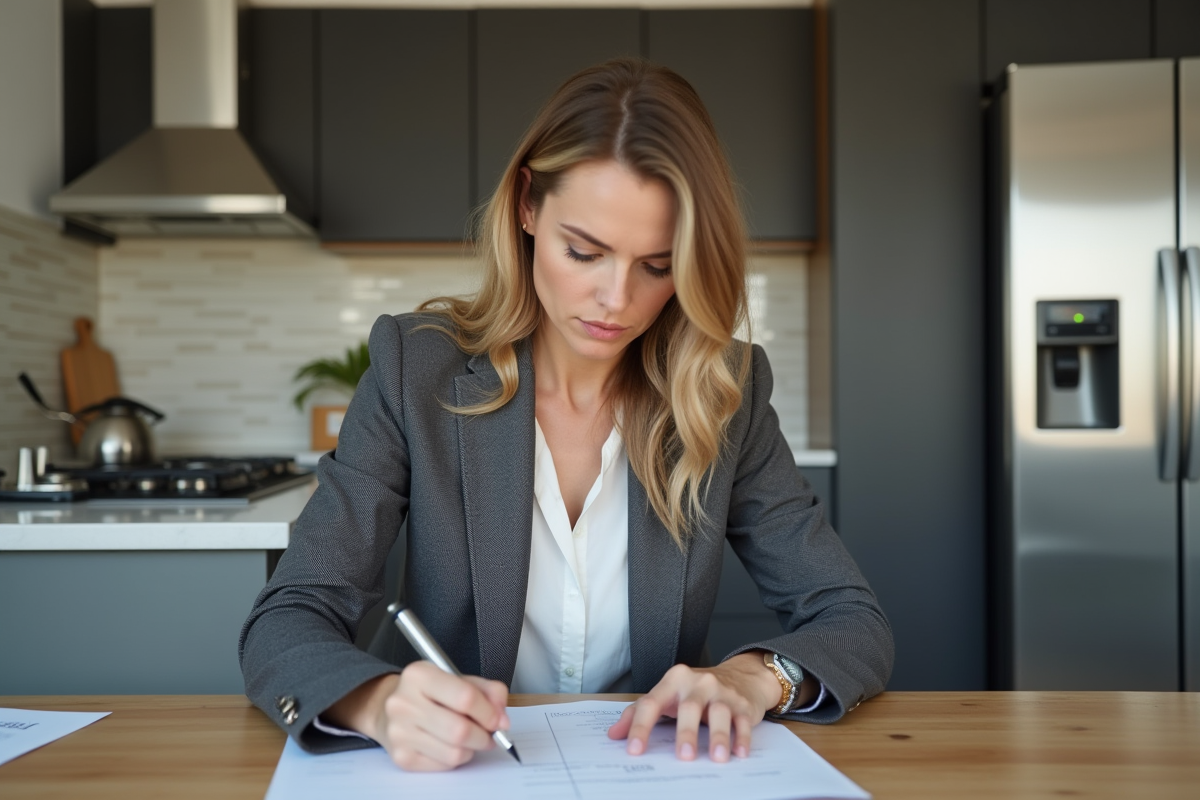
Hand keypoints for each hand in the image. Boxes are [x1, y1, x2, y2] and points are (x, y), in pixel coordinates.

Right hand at [324, 662, 510, 770]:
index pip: (465, 697)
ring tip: (470, 738)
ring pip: (453, 753)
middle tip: (490, 733)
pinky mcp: (401, 756)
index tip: (499, 719)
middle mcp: (403, 703)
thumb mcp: (457, 678)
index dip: (489, 712)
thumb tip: (502, 718)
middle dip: (484, 736)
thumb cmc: (428, 693)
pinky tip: (451, 745)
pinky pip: (443, 765)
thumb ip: (487, 691)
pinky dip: (456, 758)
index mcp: (418, 675)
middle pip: (460, 730)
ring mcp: (399, 732)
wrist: (387, 708)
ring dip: (471, 749)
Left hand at [605, 652, 780, 761]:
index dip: (641, 727)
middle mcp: (697, 683)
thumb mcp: (666, 695)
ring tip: (716, 758)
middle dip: (686, 732)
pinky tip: (739, 753)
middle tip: (683, 756)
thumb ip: (639, 712)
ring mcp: (722, 692)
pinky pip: (742, 721)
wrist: (740, 676)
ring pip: (719, 713)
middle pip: (689, 707)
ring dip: (718, 736)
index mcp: (673, 681)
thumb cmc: (695, 691)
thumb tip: (614, 734)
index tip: (634, 749)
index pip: (652, 703)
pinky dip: (742, 737)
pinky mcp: (742, 704)